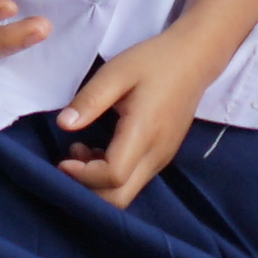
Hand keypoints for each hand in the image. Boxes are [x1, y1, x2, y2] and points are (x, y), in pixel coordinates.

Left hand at [48, 23, 224, 203]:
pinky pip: (133, 180)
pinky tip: (99, 149)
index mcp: (144, 133)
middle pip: (119, 198)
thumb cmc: (154, 62)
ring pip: (126, 192)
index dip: (83, 175)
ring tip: (81, 149)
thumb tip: (63, 125)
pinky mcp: (162, 156)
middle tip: (69, 159)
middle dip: (87, 188)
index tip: (63, 159)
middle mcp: (156, 154)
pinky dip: (110, 176)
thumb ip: (89, 100)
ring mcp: (162, 159)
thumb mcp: (116, 72)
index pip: (113, 176)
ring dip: (97, 182)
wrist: (194, 59)